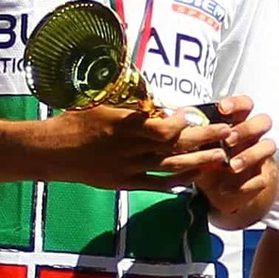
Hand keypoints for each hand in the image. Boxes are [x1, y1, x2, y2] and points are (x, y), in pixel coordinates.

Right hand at [34, 99, 212, 189]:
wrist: (52, 153)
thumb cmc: (74, 121)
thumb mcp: (99, 102)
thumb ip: (127, 100)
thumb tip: (153, 92)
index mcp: (123, 126)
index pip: (160, 128)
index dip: (181, 123)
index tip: (195, 114)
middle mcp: (129, 149)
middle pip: (173, 147)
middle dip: (203, 140)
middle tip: (226, 134)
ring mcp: (127, 169)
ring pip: (170, 168)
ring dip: (198, 163)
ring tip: (220, 158)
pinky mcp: (124, 183)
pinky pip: (155, 184)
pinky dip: (175, 181)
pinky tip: (193, 178)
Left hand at [165, 93, 277, 215]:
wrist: (218, 190)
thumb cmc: (207, 160)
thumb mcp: (197, 147)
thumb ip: (191, 134)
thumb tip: (173, 120)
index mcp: (237, 122)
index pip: (245, 104)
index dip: (237, 104)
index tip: (222, 109)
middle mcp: (253, 136)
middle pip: (264, 121)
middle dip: (247, 129)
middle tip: (228, 140)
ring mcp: (260, 156)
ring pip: (268, 146)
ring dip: (250, 155)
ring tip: (231, 166)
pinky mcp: (261, 177)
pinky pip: (261, 179)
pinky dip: (243, 185)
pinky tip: (224, 189)